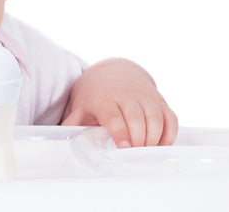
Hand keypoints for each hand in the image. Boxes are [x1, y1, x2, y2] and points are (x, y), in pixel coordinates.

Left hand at [61, 58, 177, 147]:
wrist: (115, 72)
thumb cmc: (96, 94)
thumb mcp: (81, 106)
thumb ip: (72, 123)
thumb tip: (58, 140)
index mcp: (105, 99)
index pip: (113, 116)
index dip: (120, 132)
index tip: (124, 147)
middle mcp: (127, 96)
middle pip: (137, 118)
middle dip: (138, 140)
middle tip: (135, 156)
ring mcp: (145, 98)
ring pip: (155, 118)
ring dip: (154, 138)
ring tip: (147, 154)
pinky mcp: (159, 101)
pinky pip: (170, 118)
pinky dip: (169, 134)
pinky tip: (161, 146)